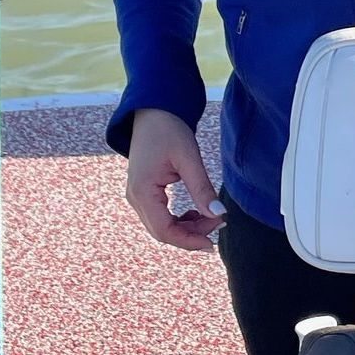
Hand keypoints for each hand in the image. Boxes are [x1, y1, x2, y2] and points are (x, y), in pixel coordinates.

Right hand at [125, 108, 225, 251]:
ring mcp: (137, 196)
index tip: (213, 243)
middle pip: (163, 232)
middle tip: (219, 224)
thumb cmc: (168, 129)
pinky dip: (180, 220)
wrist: (153, 112)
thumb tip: (219, 214)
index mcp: (142, 191)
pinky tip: (196, 211)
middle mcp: (135, 198)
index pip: (164, 231)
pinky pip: (160, 217)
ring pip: (162, 227)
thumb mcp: (188, 157)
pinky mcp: (144, 193)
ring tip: (211, 216)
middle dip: (192, 234)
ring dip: (187, 227)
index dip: (190, 241)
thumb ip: (202, 188)